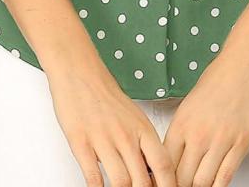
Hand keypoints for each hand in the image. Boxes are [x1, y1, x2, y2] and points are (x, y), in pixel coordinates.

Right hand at [46, 65, 176, 186]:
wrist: (80, 73)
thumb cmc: (106, 96)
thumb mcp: (134, 117)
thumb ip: (143, 144)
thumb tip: (153, 174)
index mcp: (143, 129)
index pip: (164, 165)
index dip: (168, 186)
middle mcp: (126, 136)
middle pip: (143, 180)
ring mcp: (104, 140)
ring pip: (121, 182)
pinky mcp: (81, 143)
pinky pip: (93, 177)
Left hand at [162, 49, 248, 186]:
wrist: (244, 64)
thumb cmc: (218, 79)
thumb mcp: (189, 104)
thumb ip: (181, 131)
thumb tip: (173, 156)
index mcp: (181, 123)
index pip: (164, 164)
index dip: (163, 179)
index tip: (164, 183)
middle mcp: (198, 134)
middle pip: (182, 179)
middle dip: (180, 186)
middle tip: (181, 186)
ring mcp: (220, 141)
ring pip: (202, 183)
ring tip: (196, 186)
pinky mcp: (240, 144)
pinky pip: (225, 177)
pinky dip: (217, 186)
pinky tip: (214, 185)